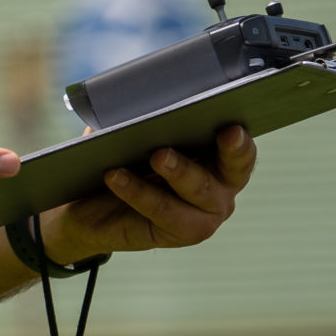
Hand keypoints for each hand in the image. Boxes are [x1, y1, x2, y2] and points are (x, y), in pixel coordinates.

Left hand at [41, 126, 253, 261]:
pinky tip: (115, 176)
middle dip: (221, 152)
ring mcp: (205, 215)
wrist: (93, 210)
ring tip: (156, 155)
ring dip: (178, 171)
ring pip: (198, 191)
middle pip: (230, 171)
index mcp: (221, 158)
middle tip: (189, 140)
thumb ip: (147, 120)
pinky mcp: (180, 233)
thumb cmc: (125, 161)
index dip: (240, 143)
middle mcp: (222, 189)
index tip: (231, 129)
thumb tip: (139, 103)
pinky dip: (138, 191)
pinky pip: (161, 211)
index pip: (241, 150)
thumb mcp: (136, 136)